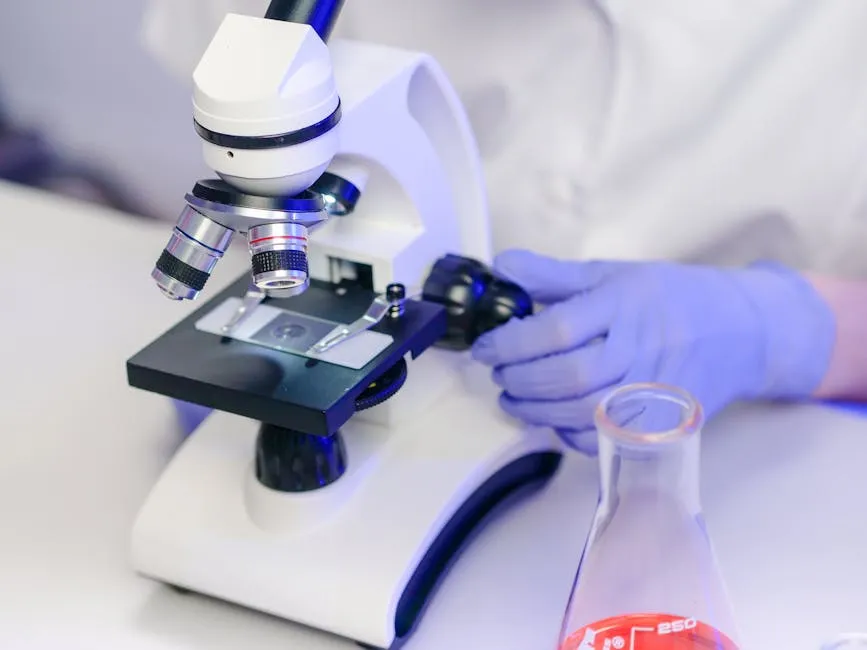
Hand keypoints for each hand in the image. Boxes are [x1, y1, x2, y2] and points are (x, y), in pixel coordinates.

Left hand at [471, 250, 834, 450]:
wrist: (740, 332)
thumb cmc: (669, 297)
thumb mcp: (612, 274)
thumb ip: (552, 275)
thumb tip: (500, 266)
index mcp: (626, 306)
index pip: (557, 331)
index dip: (511, 343)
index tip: (484, 346)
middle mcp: (640, 351)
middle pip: (567, 376)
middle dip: (519, 379)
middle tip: (497, 372)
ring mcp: (652, 392)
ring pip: (582, 413)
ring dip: (533, 410)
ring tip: (511, 396)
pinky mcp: (659, 423)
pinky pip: (604, 440)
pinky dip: (567, 434)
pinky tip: (549, 419)